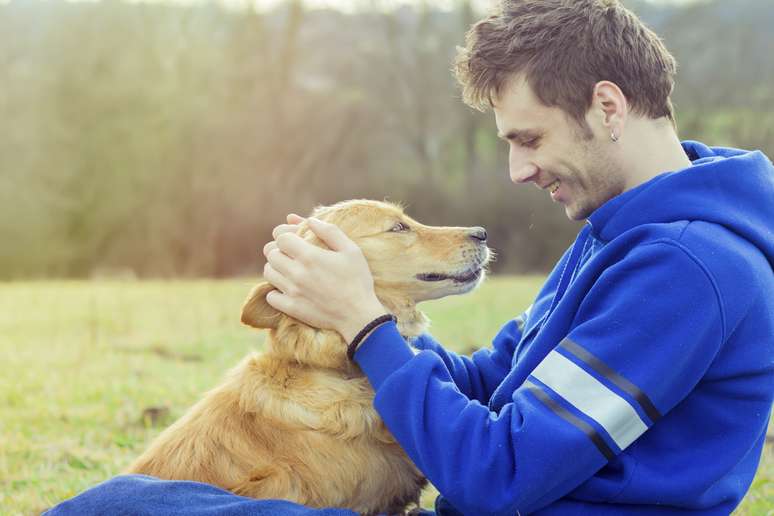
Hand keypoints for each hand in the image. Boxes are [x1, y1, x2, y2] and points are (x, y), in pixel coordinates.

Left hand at [262, 216, 387, 342]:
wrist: (359, 315)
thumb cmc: (357, 280)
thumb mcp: (351, 250)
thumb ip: (330, 232)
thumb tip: (310, 220)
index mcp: (310, 256)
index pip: (281, 238)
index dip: (286, 236)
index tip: (294, 241)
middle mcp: (297, 273)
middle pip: (270, 254)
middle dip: (278, 250)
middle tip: (290, 254)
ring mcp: (292, 292)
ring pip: (268, 273)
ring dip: (275, 268)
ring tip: (288, 270)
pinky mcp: (291, 308)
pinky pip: (270, 296)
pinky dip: (275, 291)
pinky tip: (288, 289)